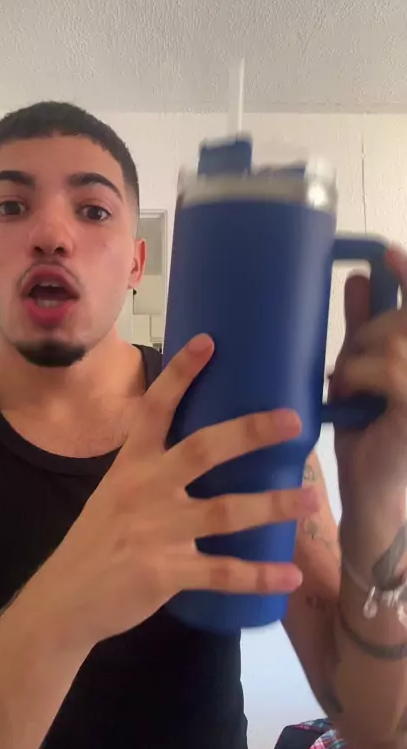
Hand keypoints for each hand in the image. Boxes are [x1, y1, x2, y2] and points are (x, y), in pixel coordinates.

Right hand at [35, 335, 318, 650]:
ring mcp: (155, 532)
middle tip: (292, 420)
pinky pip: (221, 573)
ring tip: (313, 497)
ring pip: (224, 512)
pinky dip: (258, 576)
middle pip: (201, 450)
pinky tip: (290, 576)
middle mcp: (144, 489)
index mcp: (131, 463)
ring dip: (273, 505)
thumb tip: (208, 448)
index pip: (155, 408)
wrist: (66, 598)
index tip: (209, 342)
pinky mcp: (164, 573)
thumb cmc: (99, 537)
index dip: (180, 374)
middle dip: (249, 433)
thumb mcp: (117, 490)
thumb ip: (155, 470)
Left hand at [330, 246, 406, 501]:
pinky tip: (350, 395)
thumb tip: (357, 278)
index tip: (386, 253)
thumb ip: (366, 328)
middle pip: (403, 320)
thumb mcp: (363, 371)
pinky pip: (391, 367)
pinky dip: (360, 374)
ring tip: (347, 385)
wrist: (371, 495)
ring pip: (395, 340)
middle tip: (347, 364)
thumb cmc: (367, 434)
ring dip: (360, 356)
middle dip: (368, 330)